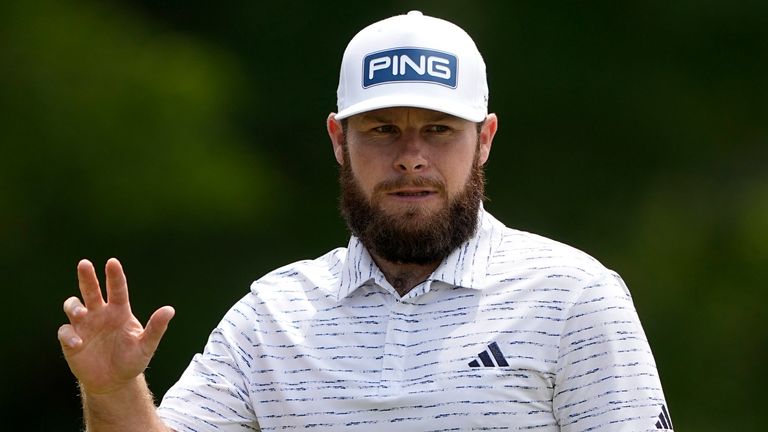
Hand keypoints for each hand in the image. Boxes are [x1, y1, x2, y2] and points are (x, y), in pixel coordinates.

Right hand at [58, 258, 174, 394]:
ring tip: (82, 313)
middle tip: (85, 264)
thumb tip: (170, 310)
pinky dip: (69, 335)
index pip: (117, 290)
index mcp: (119, 312)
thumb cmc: (131, 360)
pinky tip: (78, 344)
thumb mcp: (146, 346)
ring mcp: (85, 326)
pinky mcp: (72, 340)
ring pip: (73, 306)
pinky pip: (66, 331)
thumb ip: (156, 328)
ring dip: (74, 306)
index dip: (114, 276)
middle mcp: (100, 314)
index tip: (112, 262)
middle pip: (91, 291)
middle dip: (87, 277)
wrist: (114, 381)